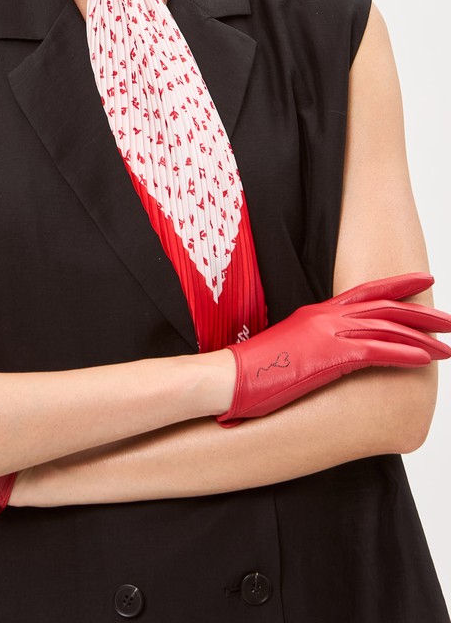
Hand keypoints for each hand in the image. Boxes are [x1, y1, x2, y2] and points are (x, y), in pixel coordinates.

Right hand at [217, 272, 450, 424]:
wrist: (230, 376)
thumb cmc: (253, 369)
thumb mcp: (288, 346)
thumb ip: (311, 343)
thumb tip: (325, 354)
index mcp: (317, 312)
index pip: (366, 292)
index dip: (398, 285)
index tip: (423, 281)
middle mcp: (327, 316)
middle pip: (385, 307)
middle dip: (421, 313)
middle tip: (449, 318)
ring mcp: (329, 334)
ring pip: (388, 329)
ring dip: (423, 338)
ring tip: (449, 347)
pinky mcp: (330, 356)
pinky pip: (378, 352)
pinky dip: (406, 355)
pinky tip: (426, 359)